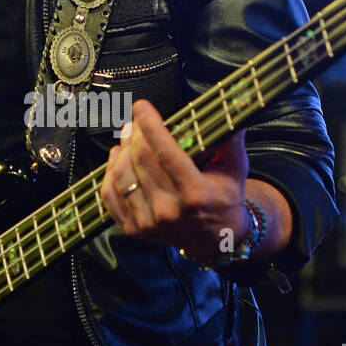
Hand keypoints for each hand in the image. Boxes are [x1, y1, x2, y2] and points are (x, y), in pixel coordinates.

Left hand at [100, 99, 249, 261]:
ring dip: (120, 151)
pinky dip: (109, 173)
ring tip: (126, 137)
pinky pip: (110, 196)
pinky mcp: (135, 230)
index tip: (141, 106)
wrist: (216, 239)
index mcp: (195, 194)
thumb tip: (228, 110)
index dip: (150, 124)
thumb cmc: (224, 198)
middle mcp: (170, 210)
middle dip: (134, 134)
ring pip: (122, 176)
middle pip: (140, 160)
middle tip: (134, 122)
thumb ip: (231, 140)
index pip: (165, 151)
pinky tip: (116, 159)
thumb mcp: (235, 169)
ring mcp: (149, 222)